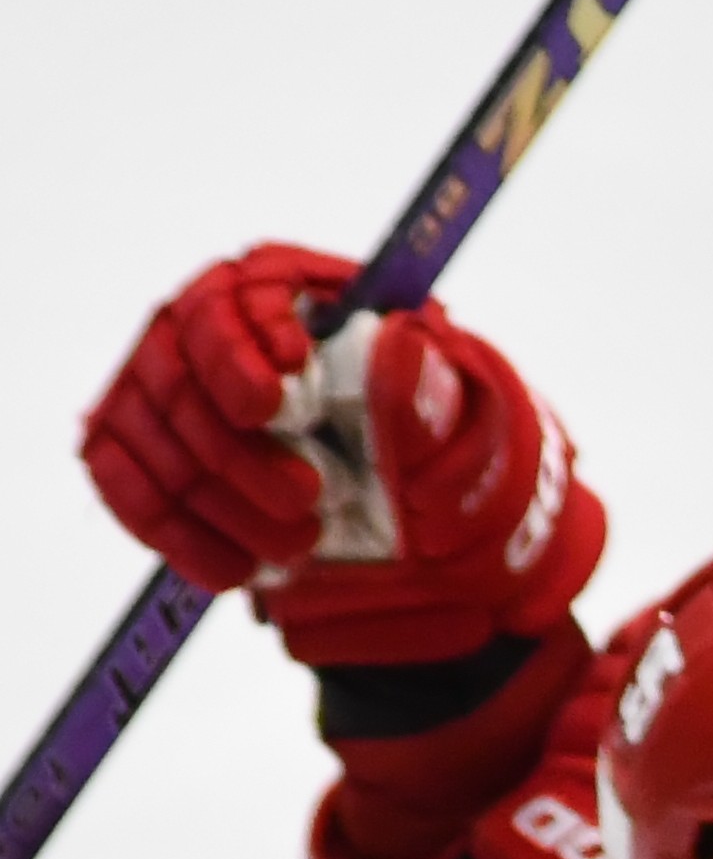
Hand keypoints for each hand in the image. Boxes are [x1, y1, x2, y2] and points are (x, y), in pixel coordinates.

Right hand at [83, 247, 602, 663]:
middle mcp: (200, 324)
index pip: (232, 304)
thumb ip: (423, 379)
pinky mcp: (136, 445)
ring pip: (156, 441)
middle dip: (243, 454)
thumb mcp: (440, 399)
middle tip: (311, 500)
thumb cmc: (414, 420)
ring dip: (223, 505)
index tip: (280, 400)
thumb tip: (406, 353)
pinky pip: (126, 486)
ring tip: (299, 546)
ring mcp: (157, 386)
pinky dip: (176, 535)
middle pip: (184, 382)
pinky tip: (235, 571)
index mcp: (275, 287)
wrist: (400, 481)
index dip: (246, 352)